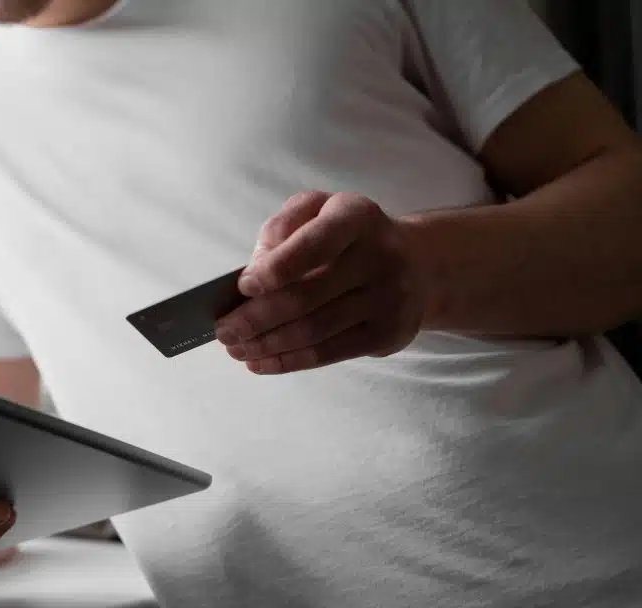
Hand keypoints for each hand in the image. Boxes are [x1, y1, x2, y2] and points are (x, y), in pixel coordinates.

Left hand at [215, 191, 425, 373]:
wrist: (418, 265)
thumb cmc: (349, 236)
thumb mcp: (318, 210)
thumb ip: (282, 228)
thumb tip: (254, 271)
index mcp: (356, 217)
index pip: (314, 244)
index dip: (276, 268)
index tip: (243, 286)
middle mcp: (379, 256)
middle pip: (306, 297)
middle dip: (255, 318)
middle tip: (223, 331)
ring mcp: (388, 298)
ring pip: (313, 331)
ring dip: (266, 345)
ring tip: (236, 349)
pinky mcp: (387, 334)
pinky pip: (328, 353)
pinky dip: (288, 361)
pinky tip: (260, 362)